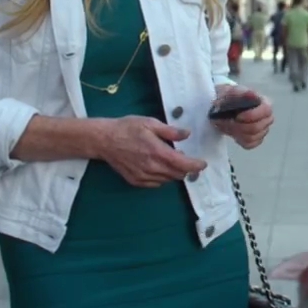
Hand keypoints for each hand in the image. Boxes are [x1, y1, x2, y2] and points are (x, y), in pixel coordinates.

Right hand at [86, 116, 206, 187]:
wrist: (104, 140)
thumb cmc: (128, 128)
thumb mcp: (150, 123)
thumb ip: (170, 131)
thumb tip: (187, 134)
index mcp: (158, 153)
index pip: (184, 165)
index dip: (196, 165)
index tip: (202, 163)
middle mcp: (152, 168)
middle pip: (178, 175)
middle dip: (186, 169)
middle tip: (187, 159)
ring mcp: (144, 177)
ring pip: (168, 180)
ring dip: (174, 173)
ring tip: (171, 160)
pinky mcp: (136, 181)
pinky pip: (156, 183)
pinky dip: (162, 177)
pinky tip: (158, 166)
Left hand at [211, 85, 273, 149]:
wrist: (224, 107)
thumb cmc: (231, 97)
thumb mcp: (232, 91)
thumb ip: (241, 93)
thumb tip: (252, 94)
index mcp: (265, 104)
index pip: (266, 111)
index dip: (253, 115)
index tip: (237, 116)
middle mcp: (267, 118)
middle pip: (257, 127)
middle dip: (238, 126)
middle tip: (223, 121)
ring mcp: (263, 130)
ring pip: (251, 137)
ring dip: (235, 132)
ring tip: (224, 125)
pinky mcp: (256, 140)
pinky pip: (249, 144)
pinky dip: (238, 139)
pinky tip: (231, 131)